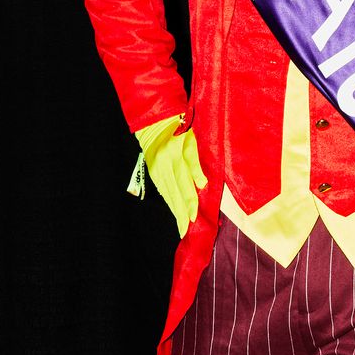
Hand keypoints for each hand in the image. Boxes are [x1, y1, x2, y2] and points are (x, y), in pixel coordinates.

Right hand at [135, 114, 207, 236]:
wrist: (154, 122)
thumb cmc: (179, 128)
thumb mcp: (191, 141)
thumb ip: (196, 163)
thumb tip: (202, 186)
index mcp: (175, 158)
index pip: (185, 186)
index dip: (191, 204)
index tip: (195, 218)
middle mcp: (164, 166)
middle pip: (175, 195)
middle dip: (182, 215)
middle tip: (186, 232)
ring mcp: (156, 170)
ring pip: (168, 195)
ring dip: (175, 211)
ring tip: (181, 227)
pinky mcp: (152, 172)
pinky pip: (162, 190)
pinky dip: (169, 202)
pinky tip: (174, 211)